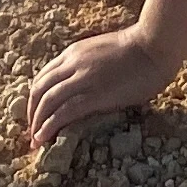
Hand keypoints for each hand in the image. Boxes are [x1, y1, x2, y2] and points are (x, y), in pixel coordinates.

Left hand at [25, 23, 177, 146]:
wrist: (155, 46)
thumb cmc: (138, 49)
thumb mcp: (102, 51)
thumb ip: (86, 65)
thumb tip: (79, 85)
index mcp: (74, 52)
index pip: (43, 76)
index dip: (35, 97)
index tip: (36, 113)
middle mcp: (73, 63)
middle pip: (39, 89)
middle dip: (32, 112)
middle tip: (32, 131)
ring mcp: (83, 78)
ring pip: (47, 102)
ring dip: (37, 123)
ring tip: (36, 140)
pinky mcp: (94, 95)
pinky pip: (63, 112)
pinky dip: (49, 126)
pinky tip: (44, 138)